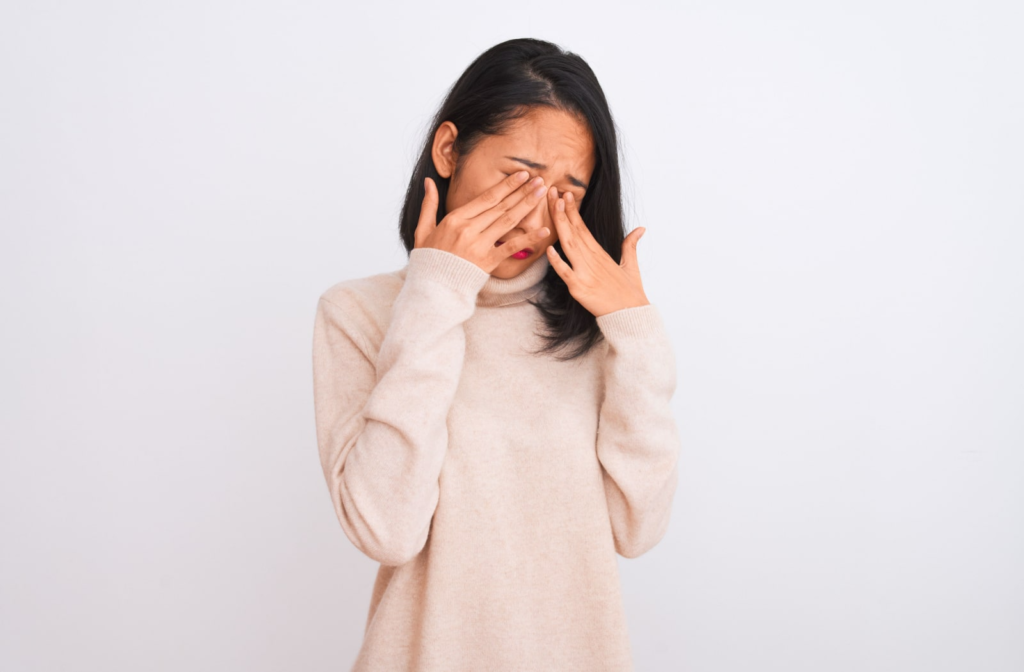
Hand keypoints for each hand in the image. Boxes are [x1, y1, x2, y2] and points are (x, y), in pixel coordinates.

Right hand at [415, 171, 551, 273]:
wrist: (432, 288)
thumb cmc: (429, 259)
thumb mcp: (423, 230)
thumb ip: (429, 204)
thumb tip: (428, 181)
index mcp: (455, 219)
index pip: (487, 197)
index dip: (507, 185)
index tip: (522, 175)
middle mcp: (469, 229)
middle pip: (501, 206)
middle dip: (522, 191)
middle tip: (540, 180)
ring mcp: (479, 246)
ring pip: (508, 221)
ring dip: (527, 205)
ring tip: (542, 193)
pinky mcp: (488, 262)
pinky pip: (511, 248)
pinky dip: (528, 239)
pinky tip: (544, 230)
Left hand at [544, 188, 649, 317]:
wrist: (632, 315)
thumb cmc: (630, 292)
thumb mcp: (631, 265)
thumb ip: (631, 245)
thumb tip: (641, 228)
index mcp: (600, 253)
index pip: (583, 227)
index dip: (573, 210)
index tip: (564, 194)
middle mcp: (592, 259)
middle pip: (573, 231)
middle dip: (562, 210)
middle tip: (552, 191)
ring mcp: (585, 273)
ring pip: (569, 245)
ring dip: (560, 225)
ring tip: (553, 206)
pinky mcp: (580, 288)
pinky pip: (566, 273)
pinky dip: (557, 262)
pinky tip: (549, 249)